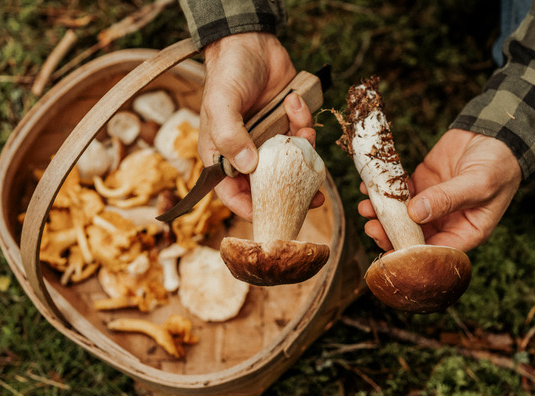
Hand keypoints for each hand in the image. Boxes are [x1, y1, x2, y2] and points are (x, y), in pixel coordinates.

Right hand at [197, 32, 318, 218]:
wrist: (250, 41)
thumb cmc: (227, 72)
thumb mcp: (221, 103)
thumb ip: (230, 135)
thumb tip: (247, 166)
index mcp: (222, 154)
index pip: (231, 193)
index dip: (249, 208)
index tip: (271, 214)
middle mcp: (246, 152)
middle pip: (268, 186)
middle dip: (291, 191)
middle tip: (313, 198)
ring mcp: (269, 140)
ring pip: (291, 163)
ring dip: (303, 152)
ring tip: (305, 135)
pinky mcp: (288, 125)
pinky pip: (302, 137)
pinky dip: (305, 123)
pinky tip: (296, 103)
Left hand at [359, 129, 521, 251]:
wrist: (495, 133)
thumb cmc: (498, 164)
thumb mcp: (479, 183)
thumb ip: (448, 199)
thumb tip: (416, 214)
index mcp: (466, 232)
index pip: (436, 253)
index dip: (411, 254)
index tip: (390, 251)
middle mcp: (446, 223)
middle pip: (412, 237)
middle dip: (389, 234)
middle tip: (371, 227)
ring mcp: (430, 204)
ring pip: (401, 216)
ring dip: (381, 214)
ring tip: (365, 206)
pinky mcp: (421, 184)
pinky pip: (398, 193)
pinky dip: (383, 191)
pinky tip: (369, 187)